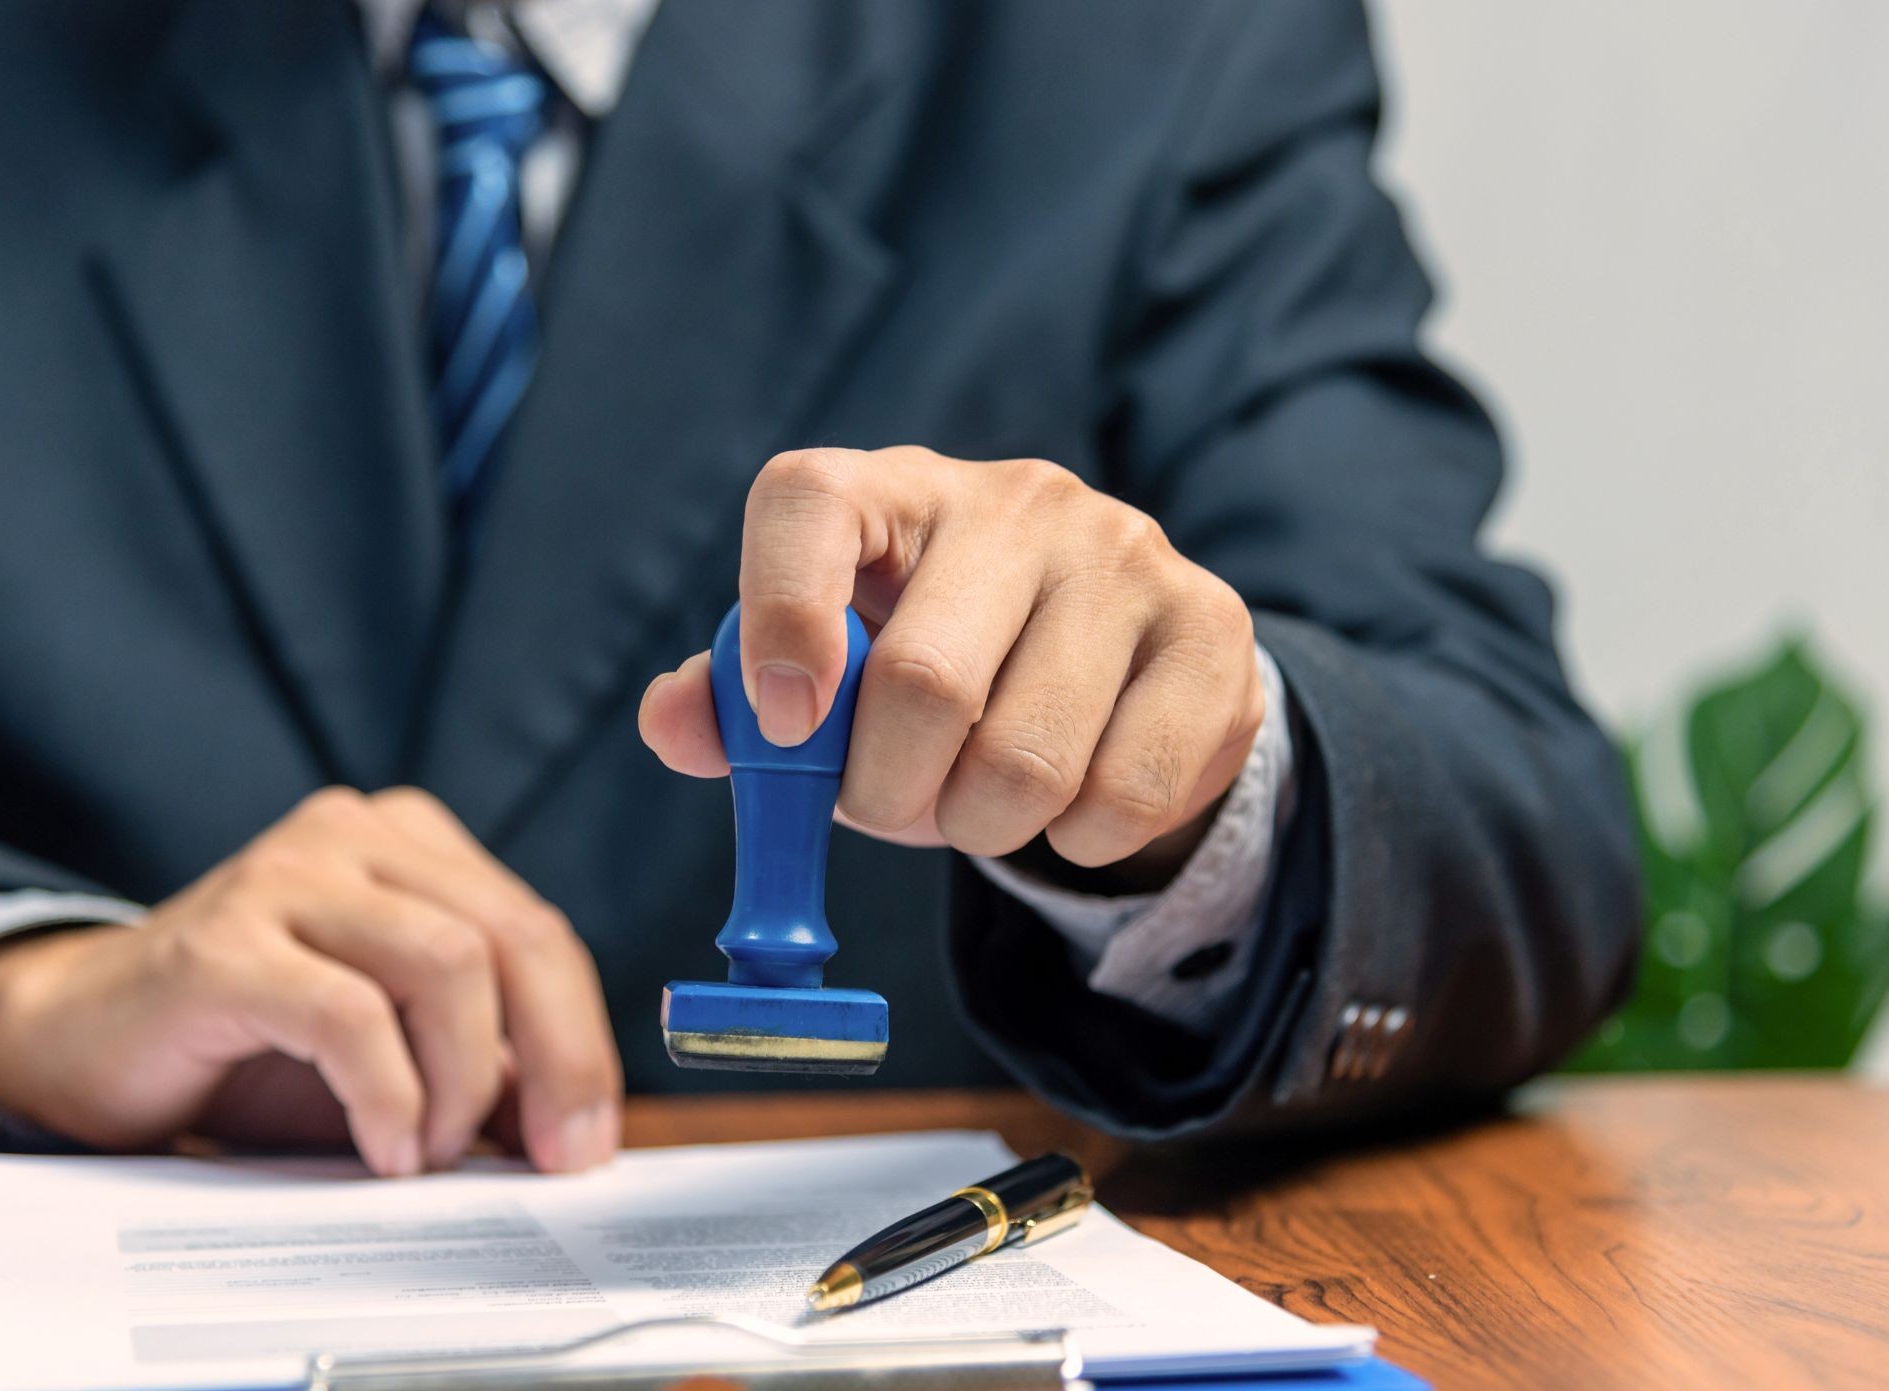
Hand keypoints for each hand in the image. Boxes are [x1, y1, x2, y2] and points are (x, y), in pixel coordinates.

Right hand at [0, 788, 621, 1176]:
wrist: (79, 1038)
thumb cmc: (249, 1045)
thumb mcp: (392, 1051)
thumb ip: (480, 1065)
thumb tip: (576, 1127)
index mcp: (410, 842)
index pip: (537, 931)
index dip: (581, 1039)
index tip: (588, 1138)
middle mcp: (353, 835)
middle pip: (511, 936)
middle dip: (556, 1059)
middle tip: (553, 1157)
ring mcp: (285, 876)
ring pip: (447, 962)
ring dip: (461, 1079)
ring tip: (431, 1151)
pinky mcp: (222, 944)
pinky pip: (349, 1013)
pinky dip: (387, 1093)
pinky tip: (384, 1147)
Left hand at [640, 447, 1263, 882]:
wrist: (1113, 658)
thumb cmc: (937, 661)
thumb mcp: (829, 674)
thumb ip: (734, 701)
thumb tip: (675, 722)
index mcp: (892, 490)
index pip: (808, 506)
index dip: (777, 620)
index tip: (782, 728)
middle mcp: (1016, 500)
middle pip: (924, 681)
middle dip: (888, 792)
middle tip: (892, 807)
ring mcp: (1127, 553)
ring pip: (1028, 760)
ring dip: (982, 828)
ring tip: (981, 803)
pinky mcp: (1213, 628)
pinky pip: (1126, 793)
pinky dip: (1077, 840)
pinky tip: (1071, 801)